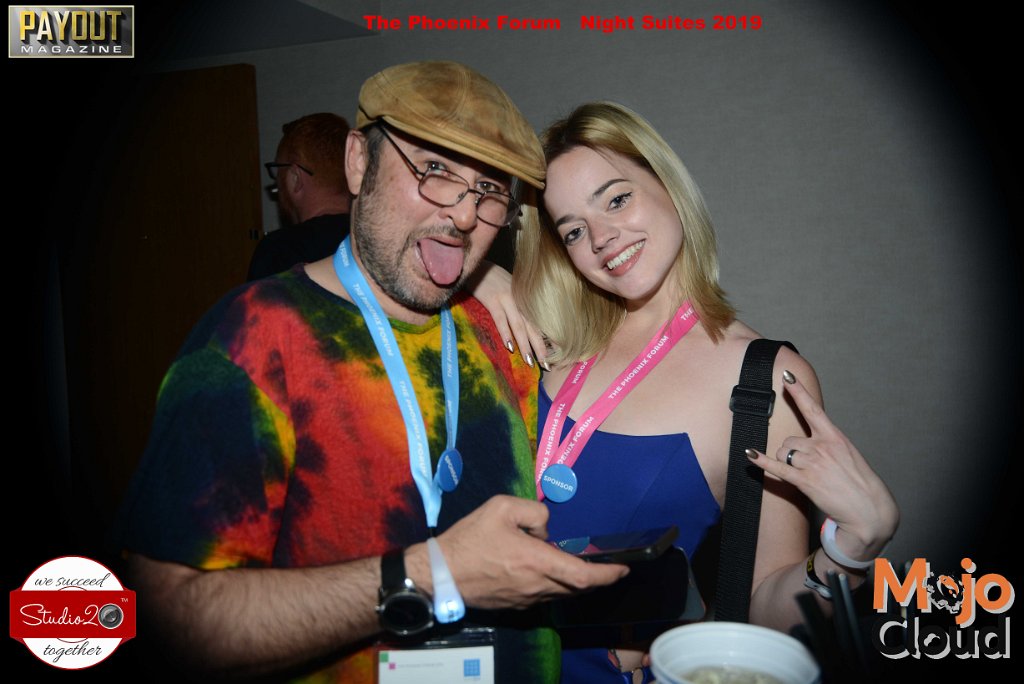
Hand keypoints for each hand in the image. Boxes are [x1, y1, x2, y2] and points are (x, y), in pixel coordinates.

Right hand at [418, 495, 628, 609]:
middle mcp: (537, 585)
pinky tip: (544, 570)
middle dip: (595, 576)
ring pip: (561, 592)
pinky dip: (554, 585)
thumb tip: (545, 529)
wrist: (439, 574)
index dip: (608, 574)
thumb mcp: (500, 508)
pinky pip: (544, 596)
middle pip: (577, 587)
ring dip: (572, 580)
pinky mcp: (515, 606)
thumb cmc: (469, 539)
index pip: (584, 575)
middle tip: (606, 564)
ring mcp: (526, 599)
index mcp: (537, 562)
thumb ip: (533, 512)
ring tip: (571, 561)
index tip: (623, 568)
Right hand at [465, 261, 548, 368]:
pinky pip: (501, 319)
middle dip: (540, 348)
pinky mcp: (492, 299)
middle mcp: (519, 300)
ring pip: (519, 326)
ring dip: (525, 345)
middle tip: (546, 366)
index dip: (545, 341)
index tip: (551, 357)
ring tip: (530, 362)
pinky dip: (506, 333)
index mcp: (524, 299)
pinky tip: (510, 347)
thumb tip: (523, 327)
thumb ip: (517, 305)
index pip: (537, 323)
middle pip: (532, 327)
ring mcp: (506, 299)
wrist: (476, 264)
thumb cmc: (491, 279)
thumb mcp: (509, 290)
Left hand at [746, 371, 898, 559]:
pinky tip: (749, 454)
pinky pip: (778, 468)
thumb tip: (805, 443)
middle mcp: (822, 446)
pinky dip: (762, 461)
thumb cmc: (858, 482)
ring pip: (783, 454)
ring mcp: (813, 463)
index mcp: (834, 436)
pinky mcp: (805, 481)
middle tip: (807, 467)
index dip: (799, 391)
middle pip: (788, 440)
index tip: (786, 376)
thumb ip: (827, 444)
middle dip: (790, 452)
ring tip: (806, 475)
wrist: (868, 509)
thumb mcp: (847, 454)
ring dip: (787, 463)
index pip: (813, 409)